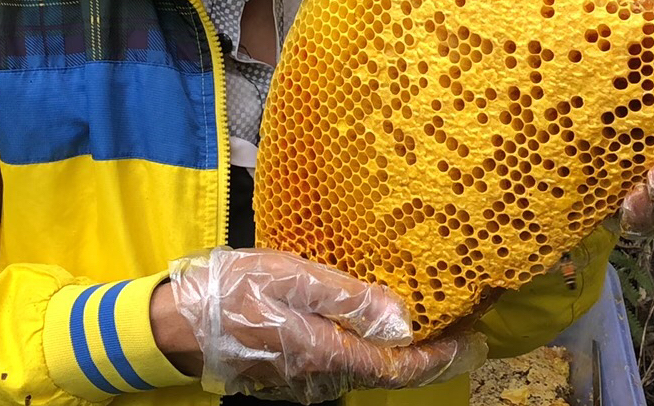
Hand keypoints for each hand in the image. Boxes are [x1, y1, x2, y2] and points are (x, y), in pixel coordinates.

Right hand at [155, 247, 485, 402]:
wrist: (180, 322)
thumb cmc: (237, 288)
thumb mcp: (294, 277)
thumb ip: (348, 297)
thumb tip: (403, 317)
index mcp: (328, 352)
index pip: (398, 367)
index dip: (439, 357)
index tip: (473, 340)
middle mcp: (323, 376)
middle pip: (387, 373)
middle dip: (428, 355)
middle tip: (463, 330)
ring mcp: (305, 377)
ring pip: (366, 369)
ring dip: (401, 351)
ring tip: (428, 321)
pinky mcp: (290, 368)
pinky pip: (343, 362)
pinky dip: (370, 348)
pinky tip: (375, 324)